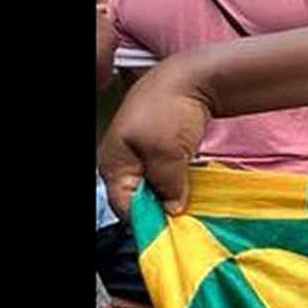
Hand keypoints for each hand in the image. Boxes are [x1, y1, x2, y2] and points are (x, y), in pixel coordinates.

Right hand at [100, 62, 214, 217]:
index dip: (149, 220)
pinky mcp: (159, 152)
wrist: (191, 78)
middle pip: (138, 200)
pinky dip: (178, 184)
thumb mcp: (167, 152)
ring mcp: (140, 157)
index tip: (174, 228)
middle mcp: (122, 164)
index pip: (125, 208)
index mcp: (114, 164)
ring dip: (172, 196)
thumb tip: (171, 209)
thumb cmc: (171, 109)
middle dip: (160, 209)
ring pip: (154, 190)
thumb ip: (167, 184)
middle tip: (186, 216)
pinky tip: (192, 188)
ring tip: (191, 202)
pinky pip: (165, 177)